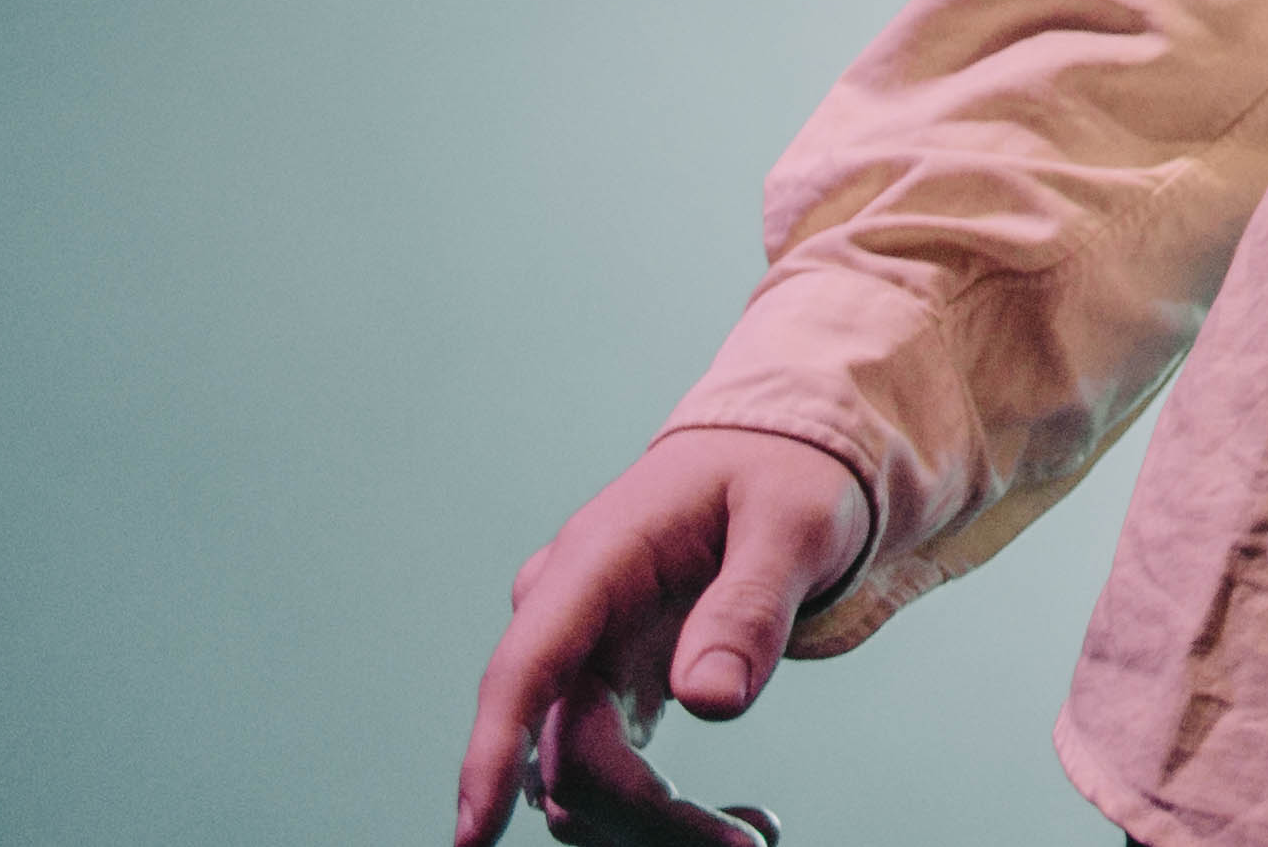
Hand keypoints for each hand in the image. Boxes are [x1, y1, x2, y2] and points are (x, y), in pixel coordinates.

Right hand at [454, 427, 870, 846]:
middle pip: (565, 754)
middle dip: (642, 819)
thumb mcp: (794, 521)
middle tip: (746, 845)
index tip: (474, 837)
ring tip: (748, 834)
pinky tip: (727, 824)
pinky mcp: (600, 690)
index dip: (490, 756)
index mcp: (597, 559)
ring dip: (646, 827)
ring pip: (575, 779)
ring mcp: (577, 657)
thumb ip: (750, 606)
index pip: (524, 669)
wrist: (773, 459)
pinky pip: (600, 772)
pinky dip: (651, 814)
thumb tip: (708, 701)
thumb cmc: (784, 476)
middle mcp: (567, 616)